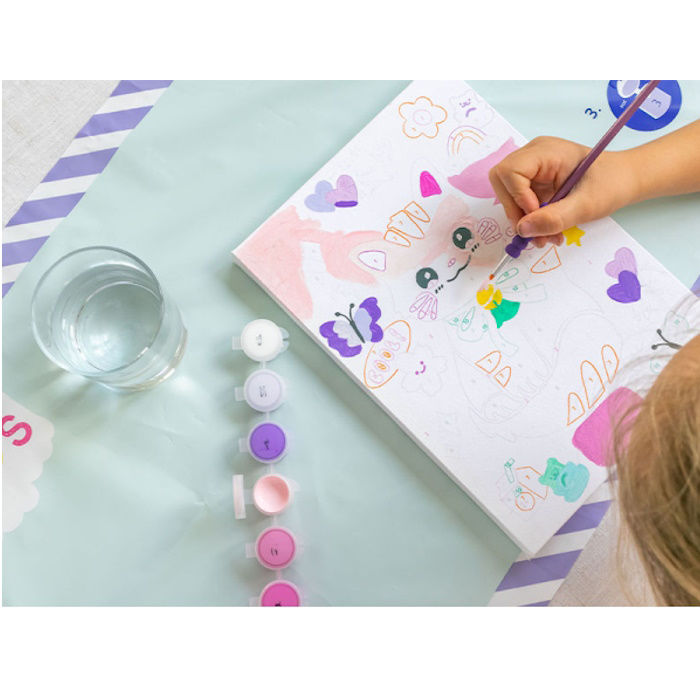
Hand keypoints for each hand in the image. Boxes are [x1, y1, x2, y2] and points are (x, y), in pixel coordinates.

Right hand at [488, 136, 638, 247]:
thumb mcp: (586, 205)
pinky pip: (519, 201)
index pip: (509, 171)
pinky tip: (547, 229)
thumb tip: (522, 229)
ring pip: (508, 194)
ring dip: (522, 220)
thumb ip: (554, 218)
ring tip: (545, 236)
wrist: (625, 180)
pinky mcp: (534, 181)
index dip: (517, 197)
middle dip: (515, 211)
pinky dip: (529, 220)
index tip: (537, 215)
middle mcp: (534, 155)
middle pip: (502, 181)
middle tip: (534, 231)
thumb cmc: (611, 184)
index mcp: (546, 152)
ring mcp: (532, 168)